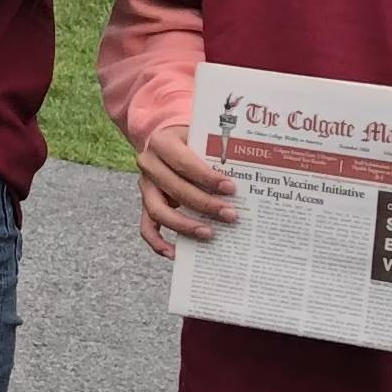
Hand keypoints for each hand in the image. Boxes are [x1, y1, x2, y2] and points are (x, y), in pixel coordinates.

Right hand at [136, 123, 236, 257]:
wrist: (167, 141)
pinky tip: (175, 253)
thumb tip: (246, 177)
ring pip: (158, 211)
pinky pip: (146, 227)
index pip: (184, 163)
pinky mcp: (144, 203)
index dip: (207, 177)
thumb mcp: (201, 138)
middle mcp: (149, 164)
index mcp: (162, 143)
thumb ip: (216, 153)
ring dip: (185, 225)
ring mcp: (145, 186)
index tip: (230, 189)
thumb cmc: (192, 141)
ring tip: (210, 234)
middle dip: (205, 204)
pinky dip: (158, 242)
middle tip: (231, 215)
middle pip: (175, 189)